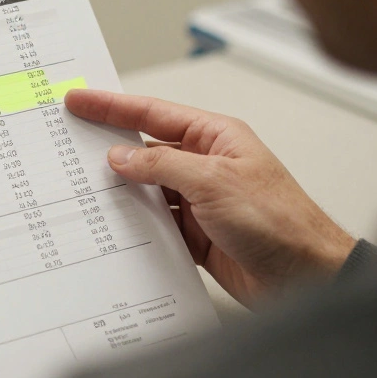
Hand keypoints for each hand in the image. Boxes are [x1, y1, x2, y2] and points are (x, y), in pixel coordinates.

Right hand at [66, 89, 356, 306]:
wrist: (306, 277)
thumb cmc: (281, 222)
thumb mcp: (213, 182)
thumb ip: (162, 167)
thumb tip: (122, 157)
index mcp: (215, 138)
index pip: (153, 114)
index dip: (112, 106)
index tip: (80, 100)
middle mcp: (206, 165)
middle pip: (145, 150)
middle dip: (108, 146)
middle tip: (69, 140)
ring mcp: (200, 200)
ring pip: (147, 189)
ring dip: (120, 192)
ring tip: (83, 188)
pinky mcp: (197, 234)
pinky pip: (155, 223)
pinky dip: (135, 225)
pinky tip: (114, 226)